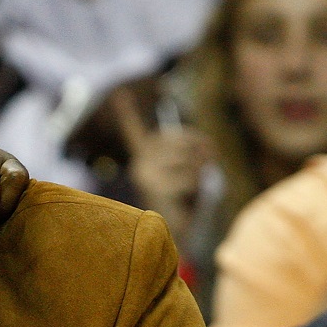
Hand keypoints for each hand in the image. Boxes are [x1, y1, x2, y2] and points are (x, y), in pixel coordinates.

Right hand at [110, 89, 214, 244]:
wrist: (170, 234)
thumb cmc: (181, 201)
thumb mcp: (186, 173)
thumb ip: (191, 154)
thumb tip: (205, 145)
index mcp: (143, 157)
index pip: (134, 131)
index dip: (126, 112)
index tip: (119, 93)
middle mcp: (139, 164)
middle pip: (181, 140)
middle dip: (203, 150)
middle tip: (207, 165)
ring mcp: (146, 175)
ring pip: (191, 159)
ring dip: (202, 174)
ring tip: (191, 189)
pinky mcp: (155, 188)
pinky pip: (192, 178)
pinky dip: (198, 190)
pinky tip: (183, 200)